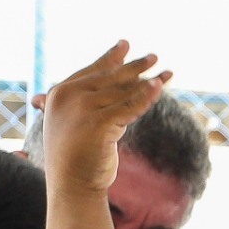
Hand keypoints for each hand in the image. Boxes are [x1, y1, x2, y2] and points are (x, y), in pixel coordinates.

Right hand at [40, 43, 170, 196]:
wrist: (71, 184)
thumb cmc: (76, 158)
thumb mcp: (80, 124)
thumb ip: (91, 104)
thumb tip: (119, 89)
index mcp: (60, 93)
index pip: (92, 70)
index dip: (110, 58)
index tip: (126, 45)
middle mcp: (69, 96)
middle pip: (110, 78)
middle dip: (135, 66)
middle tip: (155, 57)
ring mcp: (81, 108)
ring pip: (123, 91)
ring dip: (149, 81)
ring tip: (168, 73)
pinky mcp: (97, 122)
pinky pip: (129, 106)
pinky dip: (147, 96)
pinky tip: (160, 87)